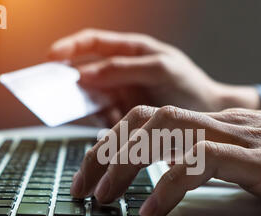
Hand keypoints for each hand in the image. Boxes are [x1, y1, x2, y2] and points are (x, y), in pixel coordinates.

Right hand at [48, 29, 260, 124]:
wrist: (209, 115)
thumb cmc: (190, 86)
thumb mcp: (161, 70)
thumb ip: (125, 68)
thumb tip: (86, 73)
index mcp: (130, 51)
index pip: (92, 43)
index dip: (69, 48)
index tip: (51, 58)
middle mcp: (121, 72)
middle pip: (86, 73)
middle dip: (70, 82)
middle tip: (54, 92)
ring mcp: (121, 95)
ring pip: (92, 99)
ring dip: (85, 106)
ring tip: (86, 112)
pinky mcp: (124, 117)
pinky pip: (103, 119)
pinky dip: (102, 124)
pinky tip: (109, 126)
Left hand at [71, 105, 260, 215]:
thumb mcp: (249, 157)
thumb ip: (213, 161)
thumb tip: (174, 178)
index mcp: (214, 124)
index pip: (147, 119)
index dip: (111, 144)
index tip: (92, 173)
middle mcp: (218, 124)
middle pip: (142, 121)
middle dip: (103, 154)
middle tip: (84, 187)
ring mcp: (235, 138)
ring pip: (161, 135)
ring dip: (123, 167)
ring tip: (104, 198)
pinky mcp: (255, 159)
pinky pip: (198, 165)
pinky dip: (167, 187)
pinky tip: (153, 212)